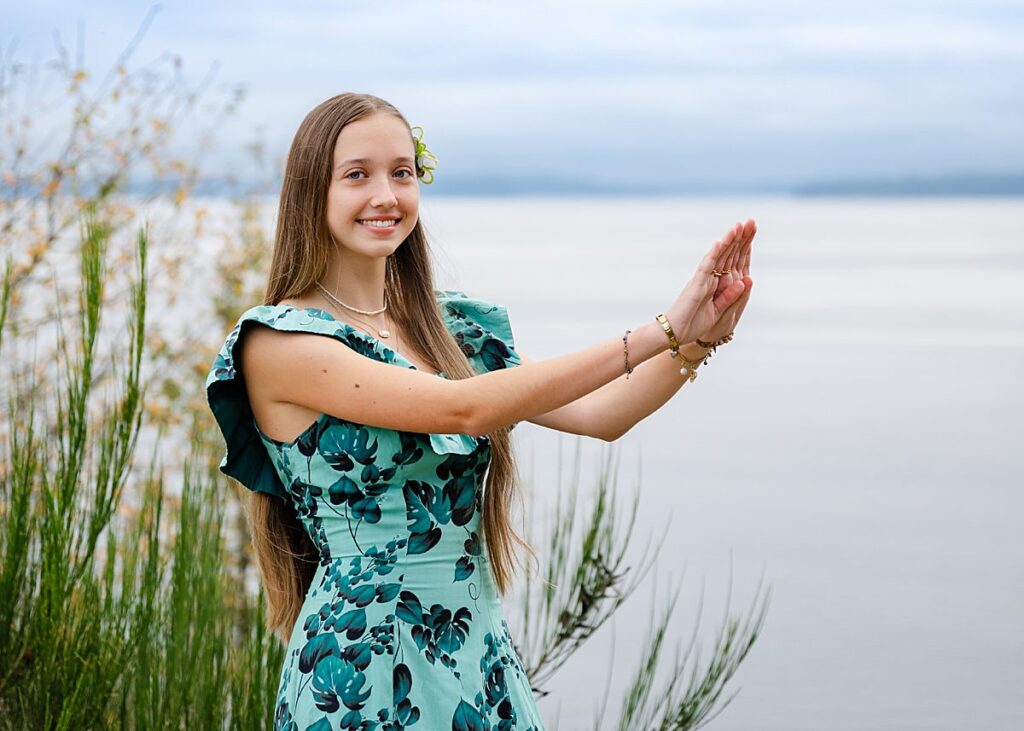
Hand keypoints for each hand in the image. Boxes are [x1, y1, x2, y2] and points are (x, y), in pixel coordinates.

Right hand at [664, 220, 753, 344]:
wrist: (673, 334)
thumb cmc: (693, 323)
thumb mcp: (718, 311)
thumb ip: (730, 297)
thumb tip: (744, 282)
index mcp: (715, 284)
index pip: (730, 261)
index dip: (740, 247)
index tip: (751, 233)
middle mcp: (708, 278)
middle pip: (726, 254)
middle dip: (738, 238)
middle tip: (749, 221)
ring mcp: (702, 280)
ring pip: (717, 256)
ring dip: (727, 241)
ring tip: (738, 227)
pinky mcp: (696, 286)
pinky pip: (706, 268)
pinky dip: (713, 255)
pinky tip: (720, 243)